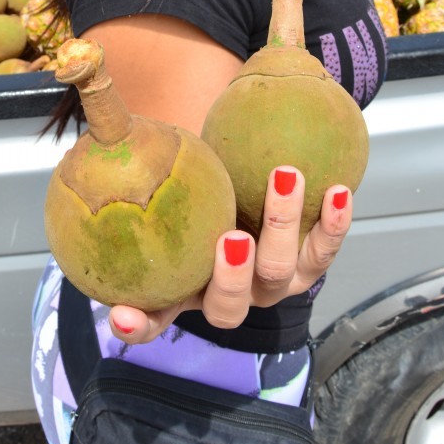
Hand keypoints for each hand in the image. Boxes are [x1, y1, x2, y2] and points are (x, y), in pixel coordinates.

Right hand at [108, 166, 351, 343]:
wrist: (243, 182)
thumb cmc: (191, 183)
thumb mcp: (165, 178)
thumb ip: (143, 164)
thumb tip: (105, 120)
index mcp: (181, 289)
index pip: (151, 317)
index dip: (137, 323)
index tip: (123, 315)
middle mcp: (227, 297)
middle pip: (229, 307)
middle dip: (233, 277)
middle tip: (233, 239)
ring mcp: (270, 286)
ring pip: (280, 274)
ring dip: (284, 227)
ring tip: (286, 176)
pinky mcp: (307, 266)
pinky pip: (323, 251)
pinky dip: (332, 224)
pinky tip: (338, 190)